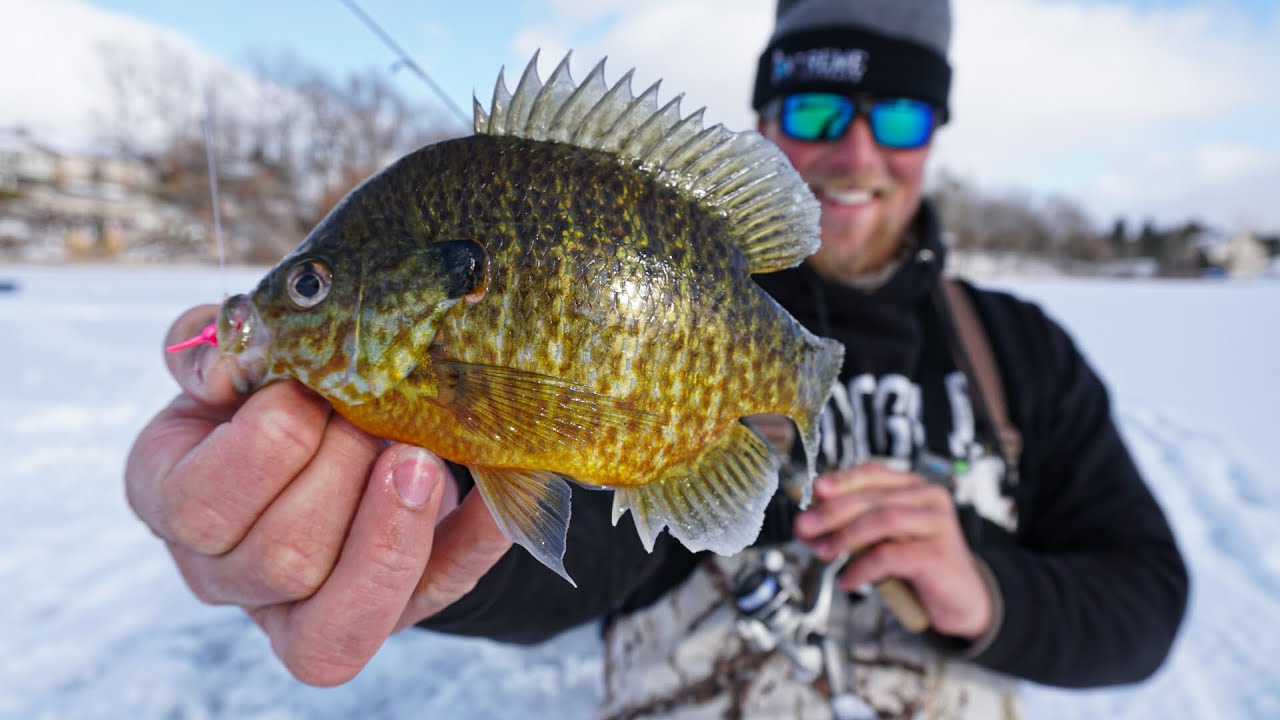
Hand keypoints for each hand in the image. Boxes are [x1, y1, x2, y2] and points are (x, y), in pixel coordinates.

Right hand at [124, 305, 512, 685]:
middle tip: (374, 416)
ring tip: (421, 455)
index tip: (308, 391)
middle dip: (343, 472)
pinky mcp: (390, 613)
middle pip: (282, 557)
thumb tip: (228, 364)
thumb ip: (219, 346)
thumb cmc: (279, 392)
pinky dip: (473, 538)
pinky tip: (495, 486)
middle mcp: (227, 574)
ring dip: (397, 521)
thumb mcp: (241, 359)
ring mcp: (306, 611)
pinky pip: (438, 591)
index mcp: (172, 500)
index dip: (265, 446)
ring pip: (343, 614)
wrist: (343, 427)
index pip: (200, 506)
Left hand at [793, 462, 992, 639]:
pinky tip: (847, 580)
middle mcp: (929, 498)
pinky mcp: (939, 554)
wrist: (960, 600)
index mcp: (913, 487)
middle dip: (832, 512)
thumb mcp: (881, 539)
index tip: (815, 491)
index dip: (841, 480)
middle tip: (805, 527)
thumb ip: (849, 526)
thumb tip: (807, 524)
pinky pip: (891, 556)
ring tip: (822, 553)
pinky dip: (862, 568)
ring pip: (882, 520)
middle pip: (872, 497)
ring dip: (845, 537)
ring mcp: (938, 524)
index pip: (872, 472)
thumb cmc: (917, 565)